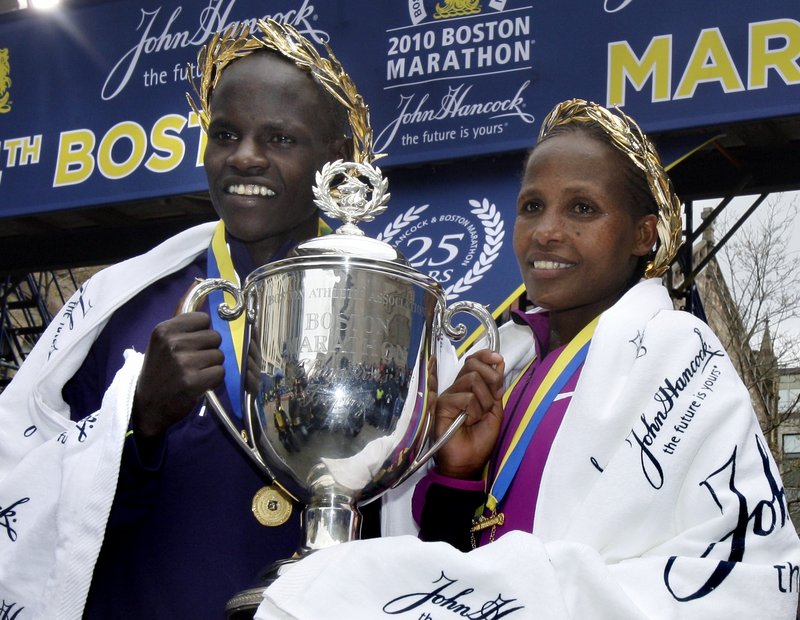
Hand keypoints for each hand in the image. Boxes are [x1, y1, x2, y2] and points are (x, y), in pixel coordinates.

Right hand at [132, 312, 223, 437]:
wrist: (146, 406)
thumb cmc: (159, 371)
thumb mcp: (163, 341)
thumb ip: (182, 317)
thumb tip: (197, 283)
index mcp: (164, 330)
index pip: (203, 319)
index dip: (203, 333)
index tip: (192, 344)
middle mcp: (172, 343)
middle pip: (215, 337)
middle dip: (209, 350)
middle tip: (194, 362)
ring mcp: (182, 362)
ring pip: (219, 356)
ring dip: (212, 366)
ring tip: (196, 373)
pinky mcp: (192, 381)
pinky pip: (220, 372)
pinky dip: (214, 380)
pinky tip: (199, 384)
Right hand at [432, 349, 504, 479]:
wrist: (467, 463)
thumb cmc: (480, 440)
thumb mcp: (495, 411)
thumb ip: (495, 388)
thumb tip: (498, 362)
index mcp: (468, 388)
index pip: (473, 361)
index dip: (485, 356)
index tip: (499, 359)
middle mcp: (457, 388)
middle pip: (472, 365)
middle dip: (491, 379)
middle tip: (492, 400)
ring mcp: (448, 395)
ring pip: (472, 379)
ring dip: (484, 401)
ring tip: (478, 417)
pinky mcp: (442, 405)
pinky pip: (465, 397)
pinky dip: (474, 410)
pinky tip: (467, 422)